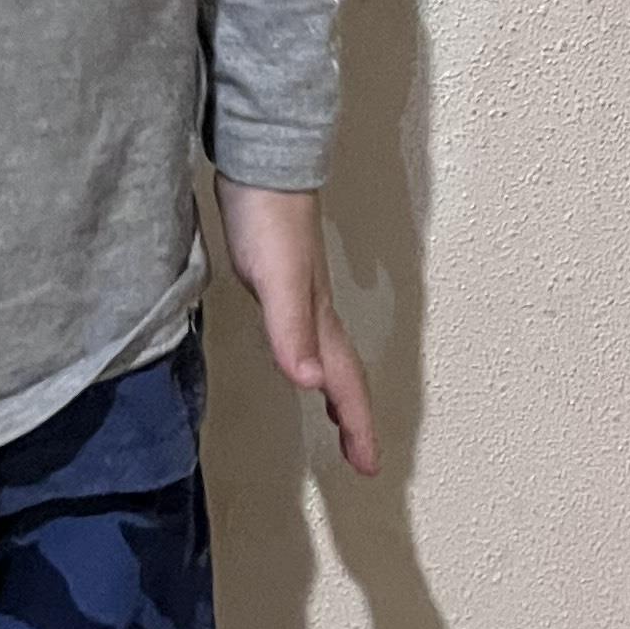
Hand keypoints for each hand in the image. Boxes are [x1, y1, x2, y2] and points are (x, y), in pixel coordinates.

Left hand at [211, 178, 377, 475]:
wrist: (260, 161)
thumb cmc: (268, 215)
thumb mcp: (276, 279)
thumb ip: (290, 330)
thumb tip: (309, 385)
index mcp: (318, 318)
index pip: (344, 383)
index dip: (358, 426)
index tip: (369, 467)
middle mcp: (316, 309)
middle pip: (344, 373)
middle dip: (355, 417)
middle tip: (362, 455)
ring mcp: (302, 293)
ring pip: (329, 354)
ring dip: (337, 388)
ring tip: (338, 416)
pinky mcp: (282, 277)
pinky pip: (308, 333)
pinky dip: (313, 357)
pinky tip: (299, 352)